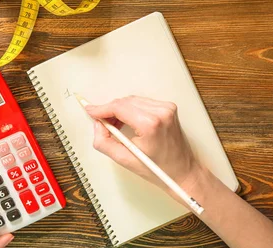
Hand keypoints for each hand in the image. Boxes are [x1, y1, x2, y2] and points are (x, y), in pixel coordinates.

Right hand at [86, 96, 203, 194]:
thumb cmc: (159, 169)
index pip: (119, 107)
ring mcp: (167, 108)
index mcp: (150, 124)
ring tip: (115, 126)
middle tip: (101, 123)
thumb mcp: (125, 160)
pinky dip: (132, 110)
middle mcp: (161, 112)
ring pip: (133, 100)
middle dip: (110, 110)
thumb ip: (104, 142)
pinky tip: (128, 121)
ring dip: (121, 110)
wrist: (183, 171)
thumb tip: (97, 125)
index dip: (101, 108)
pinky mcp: (169, 108)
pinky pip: (143, 103)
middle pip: (125, 102)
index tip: (90, 110)